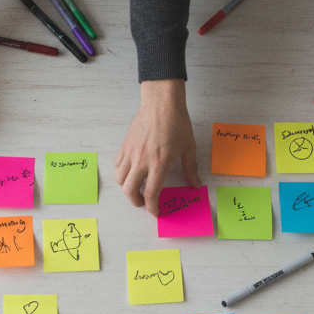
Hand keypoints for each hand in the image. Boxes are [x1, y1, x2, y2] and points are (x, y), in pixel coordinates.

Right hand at [114, 79, 200, 214]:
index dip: (152, 207)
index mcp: (159, 164)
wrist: (162, 102)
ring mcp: (131, 153)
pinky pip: (118, 164)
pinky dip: (123, 172)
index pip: (151, 194)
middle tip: (143, 202)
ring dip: (127, 187)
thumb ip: (190, 168)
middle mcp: (142, 161)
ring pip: (120, 179)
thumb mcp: (188, 147)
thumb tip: (195, 184)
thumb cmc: (177, 123)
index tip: (156, 211)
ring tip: (136, 186)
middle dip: (136, 202)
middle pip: (129, 191)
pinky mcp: (125, 145)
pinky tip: (132, 169)